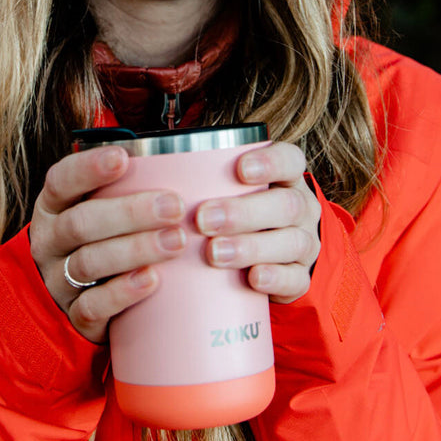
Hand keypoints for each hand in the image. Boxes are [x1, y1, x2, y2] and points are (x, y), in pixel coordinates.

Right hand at [28, 146, 186, 343]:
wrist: (81, 298)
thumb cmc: (101, 239)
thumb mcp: (99, 208)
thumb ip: (126, 187)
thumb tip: (185, 156)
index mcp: (54, 206)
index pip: (61, 181)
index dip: (88, 168)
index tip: (122, 157)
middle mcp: (50, 240)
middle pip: (81, 223)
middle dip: (129, 213)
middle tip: (174, 206)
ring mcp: (59, 279)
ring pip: (89, 262)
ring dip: (135, 249)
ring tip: (176, 241)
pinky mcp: (75, 315)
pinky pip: (93, 305)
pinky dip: (123, 292)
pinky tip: (152, 280)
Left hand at [194, 142, 320, 303]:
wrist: (271, 256)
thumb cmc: (237, 212)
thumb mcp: (226, 190)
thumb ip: (199, 179)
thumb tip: (136, 167)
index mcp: (286, 178)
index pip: (289, 160)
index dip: (270, 163)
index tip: (240, 169)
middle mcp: (300, 208)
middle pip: (285, 205)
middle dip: (243, 212)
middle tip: (203, 219)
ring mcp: (304, 243)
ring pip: (291, 242)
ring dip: (251, 247)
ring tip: (214, 253)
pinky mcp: (301, 277)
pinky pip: (295, 279)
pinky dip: (274, 279)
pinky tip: (252, 278)